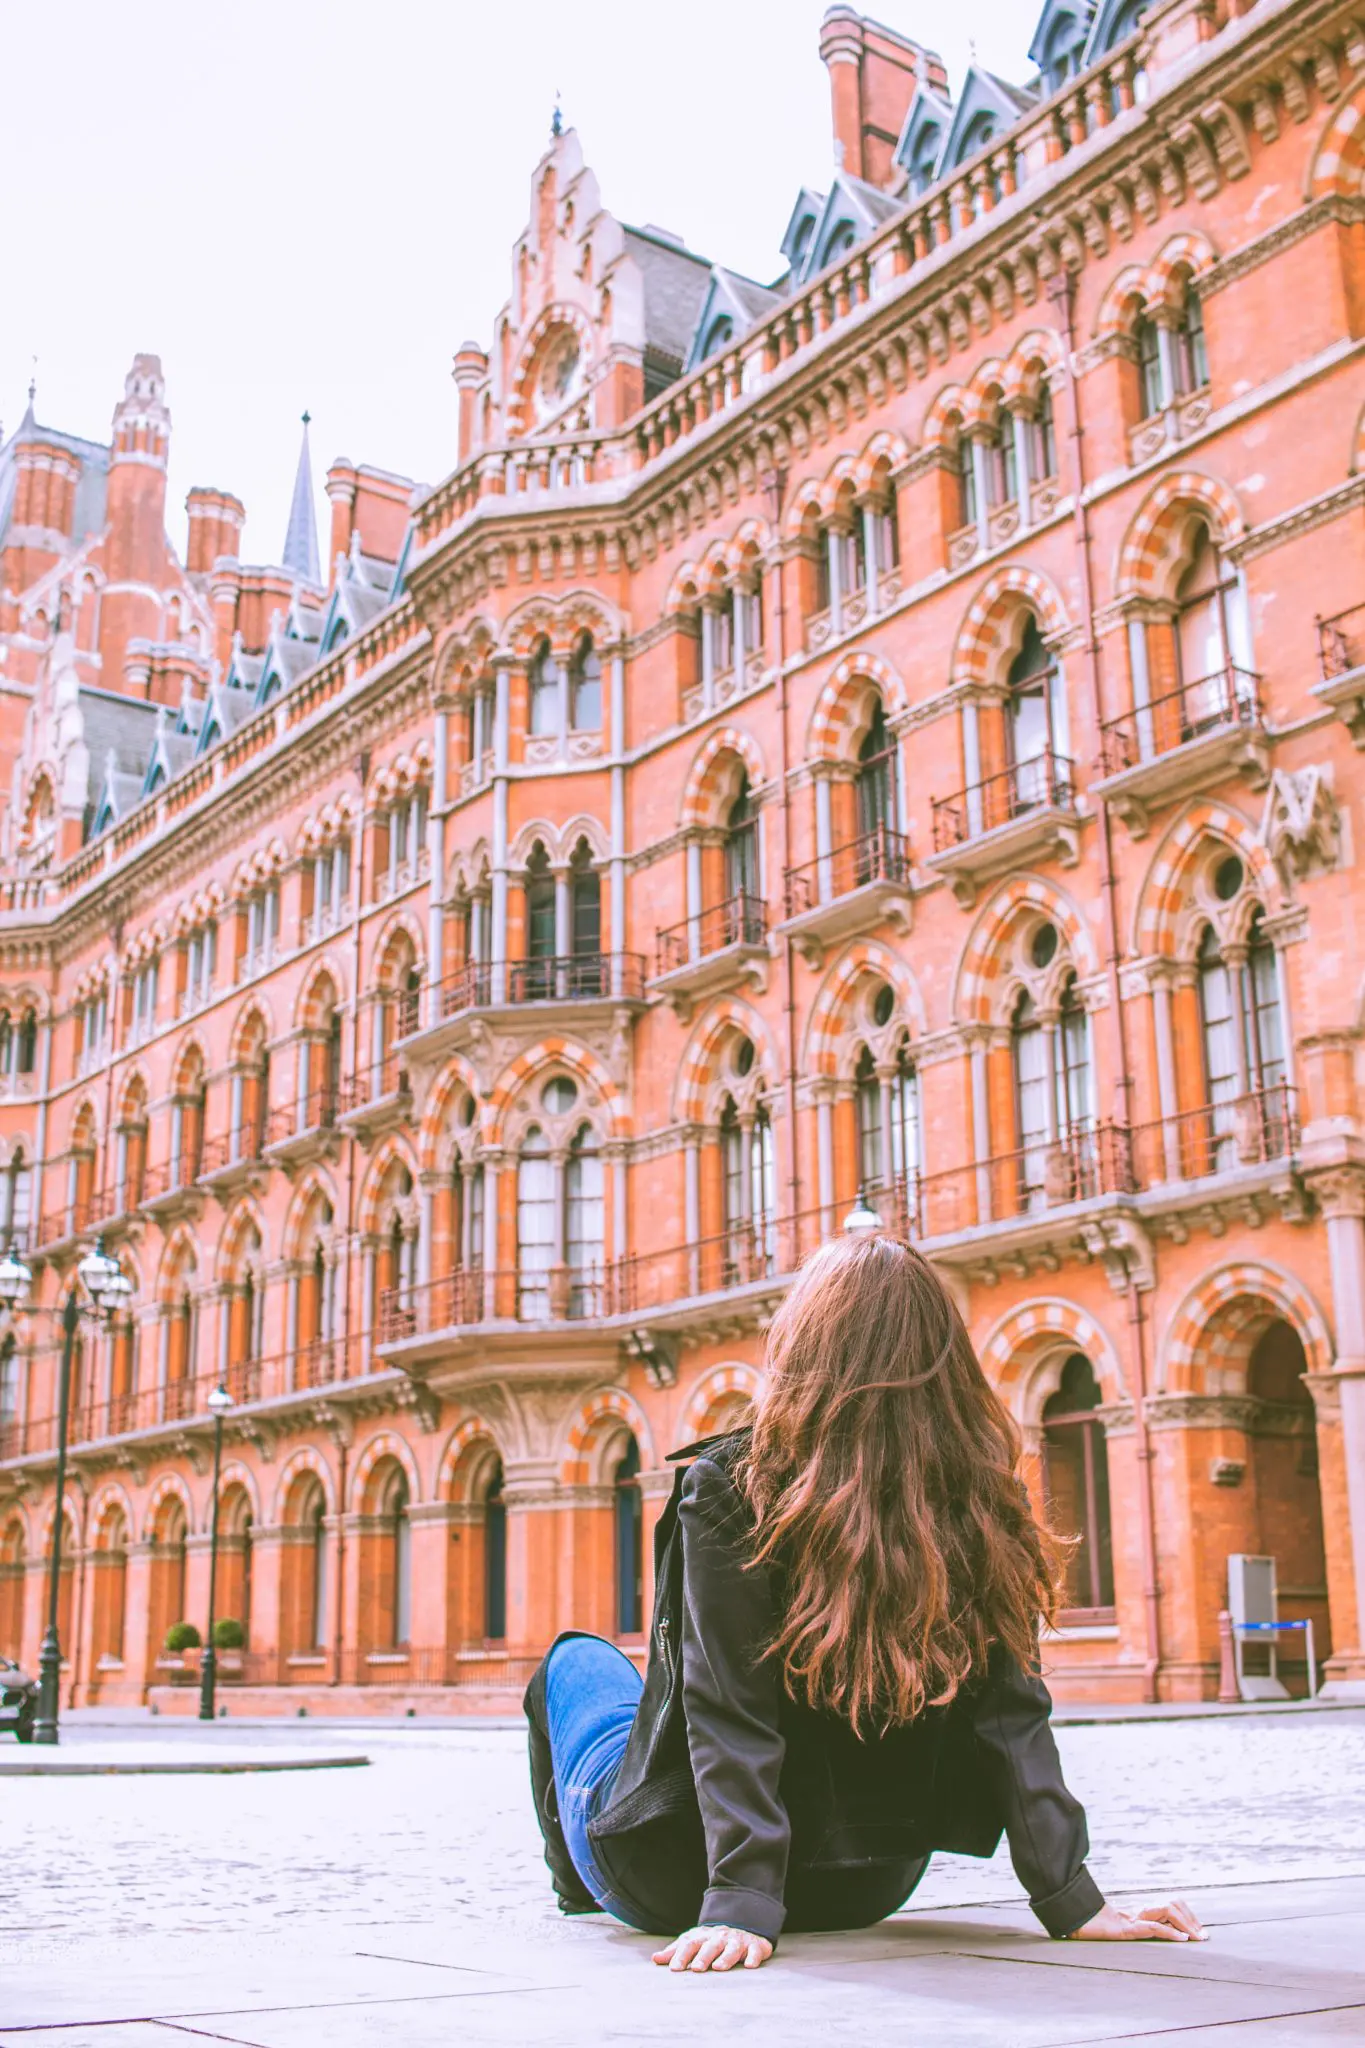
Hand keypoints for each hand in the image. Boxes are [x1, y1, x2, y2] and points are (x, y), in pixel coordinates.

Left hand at [653, 1923, 774, 1971]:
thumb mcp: (694, 1943)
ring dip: (726, 1957)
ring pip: (732, 1947)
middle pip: (710, 1945)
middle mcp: (720, 1937)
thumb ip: (676, 1951)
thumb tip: (655, 1959)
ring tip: (719, 1967)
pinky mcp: (755, 1945)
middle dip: (703, 1957)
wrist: (742, 1927)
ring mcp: (737, 1940)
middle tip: (696, 1969)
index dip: (682, 1955)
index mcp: (703, 1936)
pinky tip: (749, 1965)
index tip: (674, 1969)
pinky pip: (755, 1950)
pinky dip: (753, 1957)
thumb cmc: (712, 1942)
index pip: (690, 1943)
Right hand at [1069, 1899, 1207, 1942]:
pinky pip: (1153, 1927)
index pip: (1171, 1904)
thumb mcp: (1126, 1929)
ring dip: (1186, 1924)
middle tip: (1203, 1936)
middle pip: (1173, 1904)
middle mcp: (1141, 1910)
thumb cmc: (1099, 1926)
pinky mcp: (1127, 1928)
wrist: (1077, 1923)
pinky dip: (1171, 1932)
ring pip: (1167, 1910)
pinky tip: (1182, 1939)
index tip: (1200, 1931)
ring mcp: (1135, 1918)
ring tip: (1196, 1938)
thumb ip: (1142, 1927)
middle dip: (1192, 1919)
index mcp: (1143, 1910)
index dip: (1188, 1915)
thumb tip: (1162, 1934)